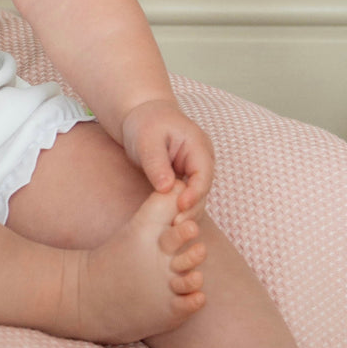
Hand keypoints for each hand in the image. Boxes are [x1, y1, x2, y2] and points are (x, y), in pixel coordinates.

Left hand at [120, 99, 213, 220]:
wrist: (143, 116)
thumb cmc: (146, 123)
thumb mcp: (147, 140)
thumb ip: (157, 163)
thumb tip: (166, 188)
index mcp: (198, 146)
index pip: (203, 174)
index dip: (195, 193)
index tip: (180, 207)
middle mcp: (202, 160)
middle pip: (203, 190)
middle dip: (191, 208)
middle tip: (176, 227)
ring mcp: (195, 170)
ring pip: (197, 197)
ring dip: (186, 213)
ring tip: (173, 231)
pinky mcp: (186, 180)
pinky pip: (187, 197)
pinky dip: (180, 210)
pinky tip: (169, 225)